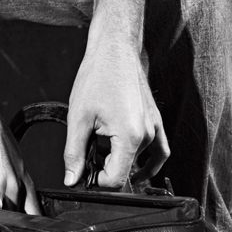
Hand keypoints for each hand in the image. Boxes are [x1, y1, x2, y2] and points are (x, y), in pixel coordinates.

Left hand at [63, 38, 169, 188]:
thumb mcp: (78, 118)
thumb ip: (74, 153)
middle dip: (104, 167)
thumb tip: (72, 179)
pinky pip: (160, 151)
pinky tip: (136, 166)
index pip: (116, 180)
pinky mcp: (156, 121)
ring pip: (137, 160)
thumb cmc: (97, 76)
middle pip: (126, 170)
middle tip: (87, 148)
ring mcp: (155, 128)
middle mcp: (147, 135)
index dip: (96, 181)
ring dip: (119, 158)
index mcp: (129, 137)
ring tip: (101, 142)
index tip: (84, 170)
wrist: (114, 50)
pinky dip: (148, 162)